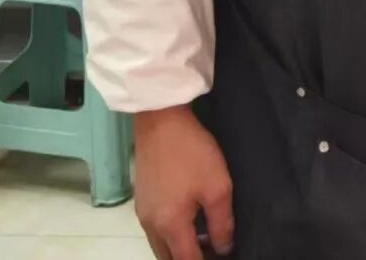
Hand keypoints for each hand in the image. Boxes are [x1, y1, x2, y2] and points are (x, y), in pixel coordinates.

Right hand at [134, 104, 234, 259]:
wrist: (160, 119)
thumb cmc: (191, 152)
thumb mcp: (217, 186)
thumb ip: (222, 222)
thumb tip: (224, 248)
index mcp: (170, 226)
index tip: (222, 255)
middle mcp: (151, 225)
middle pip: (169, 259)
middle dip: (190, 258)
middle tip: (213, 249)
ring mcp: (143, 213)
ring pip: (160, 246)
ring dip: (179, 249)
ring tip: (204, 238)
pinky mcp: (141, 199)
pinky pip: (156, 229)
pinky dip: (171, 234)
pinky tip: (188, 219)